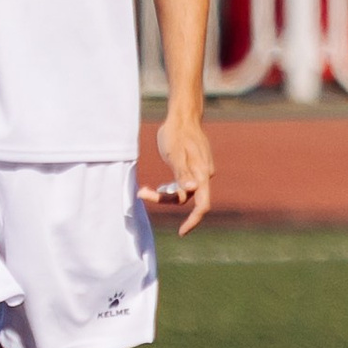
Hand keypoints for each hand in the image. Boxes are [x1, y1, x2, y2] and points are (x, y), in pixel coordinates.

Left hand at [145, 112, 214, 234]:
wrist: (183, 116)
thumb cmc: (176, 133)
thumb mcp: (174, 153)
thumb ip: (182, 173)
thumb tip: (190, 190)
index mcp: (202, 174)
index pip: (203, 205)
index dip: (193, 220)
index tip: (181, 232)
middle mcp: (205, 175)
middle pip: (187, 198)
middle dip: (165, 201)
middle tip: (142, 193)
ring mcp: (200, 171)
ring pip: (183, 192)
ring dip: (164, 194)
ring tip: (144, 189)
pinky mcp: (194, 168)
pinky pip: (183, 184)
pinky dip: (169, 187)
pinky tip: (156, 186)